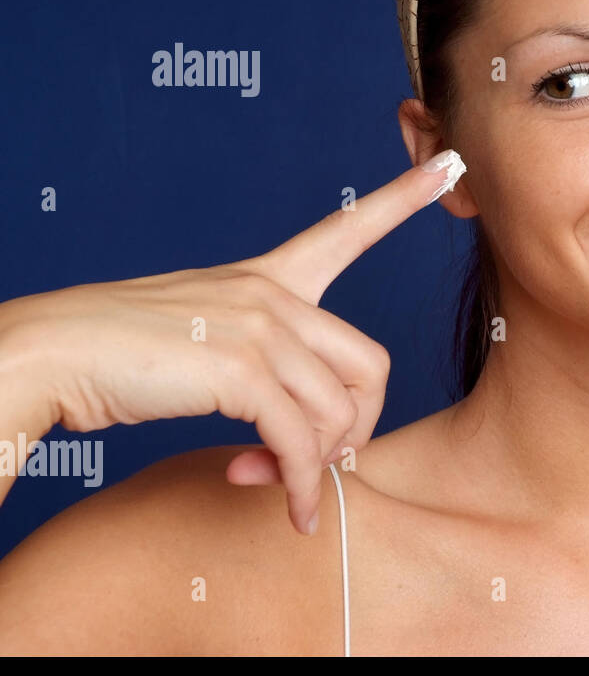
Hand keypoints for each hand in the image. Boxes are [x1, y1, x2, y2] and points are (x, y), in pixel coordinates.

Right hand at [0, 154, 464, 534]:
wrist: (53, 353)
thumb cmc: (126, 356)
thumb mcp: (211, 348)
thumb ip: (269, 381)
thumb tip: (310, 451)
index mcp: (268, 277)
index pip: (347, 229)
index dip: (402, 198)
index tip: (449, 165)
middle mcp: (273, 294)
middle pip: (371, 367)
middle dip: (358, 428)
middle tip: (319, 463)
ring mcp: (259, 327)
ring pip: (338, 415)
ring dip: (316, 468)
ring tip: (279, 485)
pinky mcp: (240, 370)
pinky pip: (303, 443)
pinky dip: (303, 487)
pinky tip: (293, 509)